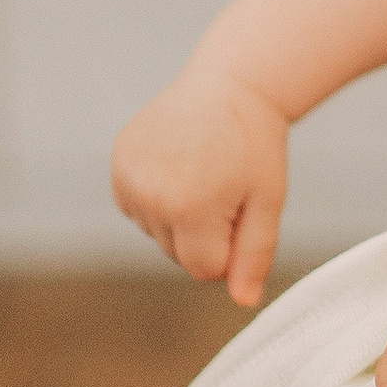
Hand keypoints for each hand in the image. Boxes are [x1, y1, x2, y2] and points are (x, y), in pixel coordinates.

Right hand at [111, 68, 289, 305]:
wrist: (230, 84)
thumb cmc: (255, 144)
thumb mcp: (268, 201)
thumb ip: (254, 255)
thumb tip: (244, 302)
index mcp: (188, 207)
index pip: (204, 270)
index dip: (230, 250)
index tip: (242, 214)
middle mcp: (149, 196)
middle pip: (178, 254)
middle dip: (205, 234)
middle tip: (224, 187)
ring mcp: (128, 178)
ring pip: (157, 233)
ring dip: (180, 216)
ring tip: (202, 172)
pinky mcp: (118, 164)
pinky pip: (138, 209)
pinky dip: (159, 199)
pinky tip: (179, 167)